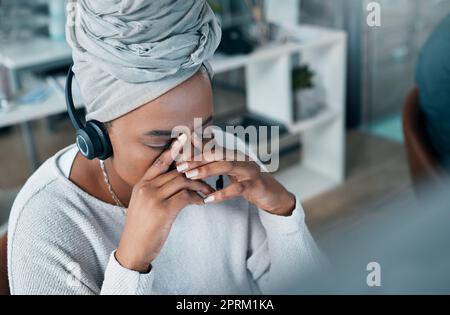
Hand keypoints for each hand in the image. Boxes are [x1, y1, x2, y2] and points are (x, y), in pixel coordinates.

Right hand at [116, 134, 214, 272]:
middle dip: (196, 168)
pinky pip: (186, 196)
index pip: (159, 162)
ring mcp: (153, 198)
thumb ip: (156, 191)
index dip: (173, 149)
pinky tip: (202, 202)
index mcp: (141, 184)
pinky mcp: (163, 210)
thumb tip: (175, 182)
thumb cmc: (141, 228)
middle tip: (211, 167)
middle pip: (176, 170)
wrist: (133, 249)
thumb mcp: (143, 205)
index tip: (184, 137)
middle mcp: (146, 187)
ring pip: (183, 181)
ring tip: (209, 190)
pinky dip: (197, 197)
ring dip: (200, 184)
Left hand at [176, 146, 295, 216]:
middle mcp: (242, 158)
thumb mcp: (231, 171)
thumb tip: (194, 150)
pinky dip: (222, 193)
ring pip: (226, 166)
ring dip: (206, 170)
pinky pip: (237, 188)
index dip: (194, 150)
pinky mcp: (255, 185)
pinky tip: (208, 199)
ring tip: (189, 176)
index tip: (176, 154)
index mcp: (234, 154)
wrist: (274, 196)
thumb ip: (215, 161)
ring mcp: (250, 170)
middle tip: (179, 166)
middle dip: (196, 159)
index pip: (211, 149)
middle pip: (216, 154)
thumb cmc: (248, 183)